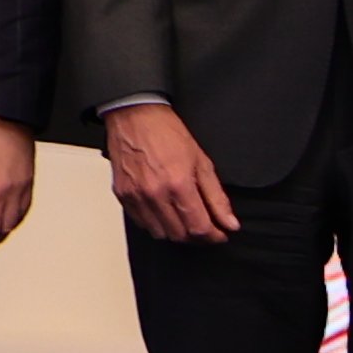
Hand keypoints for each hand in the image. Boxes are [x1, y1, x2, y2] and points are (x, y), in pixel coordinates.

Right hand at [103, 101, 239, 248]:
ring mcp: (136, 197)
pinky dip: (155, 223)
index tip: (220, 234)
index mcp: (178, 184)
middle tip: (205, 226)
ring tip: (184, 219)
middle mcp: (155, 194)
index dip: (214, 236)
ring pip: (160, 233)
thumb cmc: (167, 132)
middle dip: (197, 235)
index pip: (199, 228)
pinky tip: (164, 212)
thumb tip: (229, 222)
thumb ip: (216, 196)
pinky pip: (141, 223)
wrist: (135, 116)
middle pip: (180, 235)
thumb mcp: (201, 161)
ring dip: (176, 232)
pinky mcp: (123, 196)